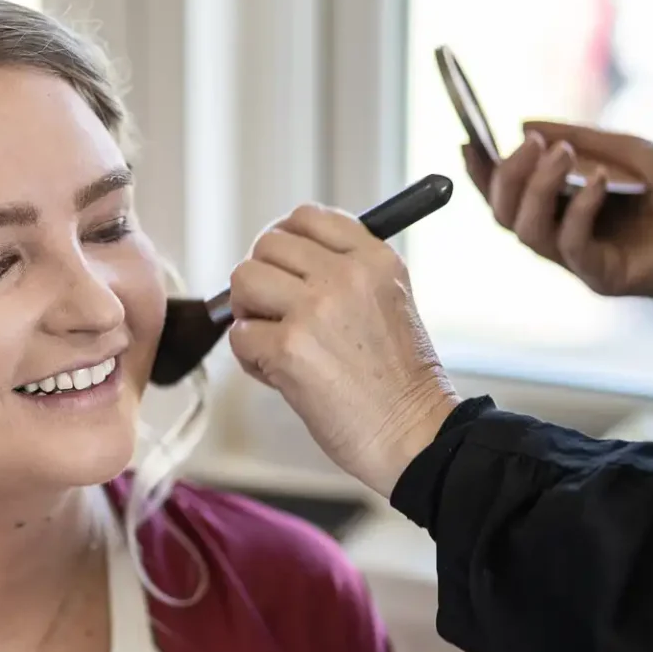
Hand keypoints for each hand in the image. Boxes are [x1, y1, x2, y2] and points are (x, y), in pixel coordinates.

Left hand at [227, 204, 458, 498]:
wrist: (413, 435)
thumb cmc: (399, 380)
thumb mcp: (389, 301)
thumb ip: (343, 273)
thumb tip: (279, 263)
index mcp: (374, 259)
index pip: (306, 216)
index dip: (283, 241)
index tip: (282, 268)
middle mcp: (346, 276)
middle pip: (267, 245)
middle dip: (261, 279)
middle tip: (273, 313)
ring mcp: (315, 310)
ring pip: (243, 280)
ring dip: (248, 313)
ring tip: (273, 341)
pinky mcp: (288, 349)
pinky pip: (239, 334)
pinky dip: (250, 357)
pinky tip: (278, 374)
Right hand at [465, 121, 652, 311]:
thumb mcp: (633, 151)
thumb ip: (584, 140)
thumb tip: (526, 122)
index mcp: (563, 206)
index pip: (508, 193)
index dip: (482, 172)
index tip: (469, 142)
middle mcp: (562, 234)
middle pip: (506, 214)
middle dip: (508, 177)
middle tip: (530, 143)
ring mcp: (580, 259)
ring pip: (528, 232)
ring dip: (538, 188)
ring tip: (559, 154)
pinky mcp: (603, 277)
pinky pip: (572, 246)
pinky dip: (580, 210)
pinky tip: (601, 182)